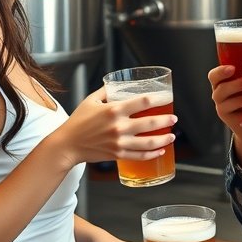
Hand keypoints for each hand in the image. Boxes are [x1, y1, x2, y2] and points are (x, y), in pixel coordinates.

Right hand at [53, 86, 176, 167]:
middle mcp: (119, 127)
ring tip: (171, 136)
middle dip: (165, 121)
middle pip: (150, 123)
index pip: (142, 102)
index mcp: (114, 110)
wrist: (67, 144)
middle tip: (173, 119)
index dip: (158, 99)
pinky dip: (152, 154)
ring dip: (163, 139)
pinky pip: (139, 156)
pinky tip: (160, 151)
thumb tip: (119, 85)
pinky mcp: (117, 155)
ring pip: (148, 143)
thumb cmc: (78, 121)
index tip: (165, 99)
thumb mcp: (91, 100)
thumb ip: (107, 91)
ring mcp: (119, 142)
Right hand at [207, 64, 241, 170]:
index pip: (213, 75)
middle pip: (220, 88)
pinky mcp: (231, 121)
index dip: (220, 71)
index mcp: (221, 82)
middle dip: (235, 85)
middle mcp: (219, 95)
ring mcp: (223, 109)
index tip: (232, 68)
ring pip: (229, 102)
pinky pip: (238, 116)